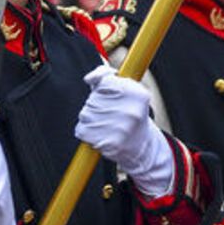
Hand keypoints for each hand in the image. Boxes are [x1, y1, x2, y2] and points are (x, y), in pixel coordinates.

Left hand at [75, 66, 174, 198]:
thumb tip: (89, 78)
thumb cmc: (131, 115)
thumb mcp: (127, 91)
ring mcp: (119, 128)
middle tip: (111, 114)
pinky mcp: (107, 143)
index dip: (102, 88)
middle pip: (92, 99)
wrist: (142, 147)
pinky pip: (81, 130)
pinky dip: (86, 132)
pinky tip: (100, 134)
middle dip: (96, 105)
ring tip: (107, 125)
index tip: (110, 96)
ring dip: (90, 119)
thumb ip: (106, 77)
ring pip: (85, 114)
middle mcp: (130, 111)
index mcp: (137, 94)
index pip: (104, 80)